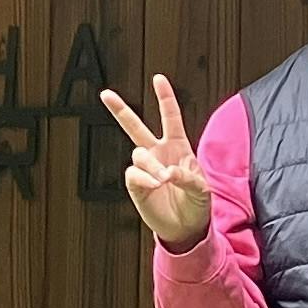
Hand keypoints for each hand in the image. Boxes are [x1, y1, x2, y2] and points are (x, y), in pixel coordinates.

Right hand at [96, 74, 212, 249]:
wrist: (186, 228)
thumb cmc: (197, 204)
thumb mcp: (202, 189)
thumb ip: (188, 177)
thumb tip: (168, 172)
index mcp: (177, 147)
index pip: (170, 117)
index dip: (165, 98)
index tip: (158, 79)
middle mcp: (157, 153)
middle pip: (135, 127)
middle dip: (120, 110)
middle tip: (105, 94)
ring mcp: (145, 169)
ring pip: (138, 154)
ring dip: (151, 166)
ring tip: (162, 180)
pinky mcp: (136, 185)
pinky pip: (133, 174)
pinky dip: (144, 179)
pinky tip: (154, 186)